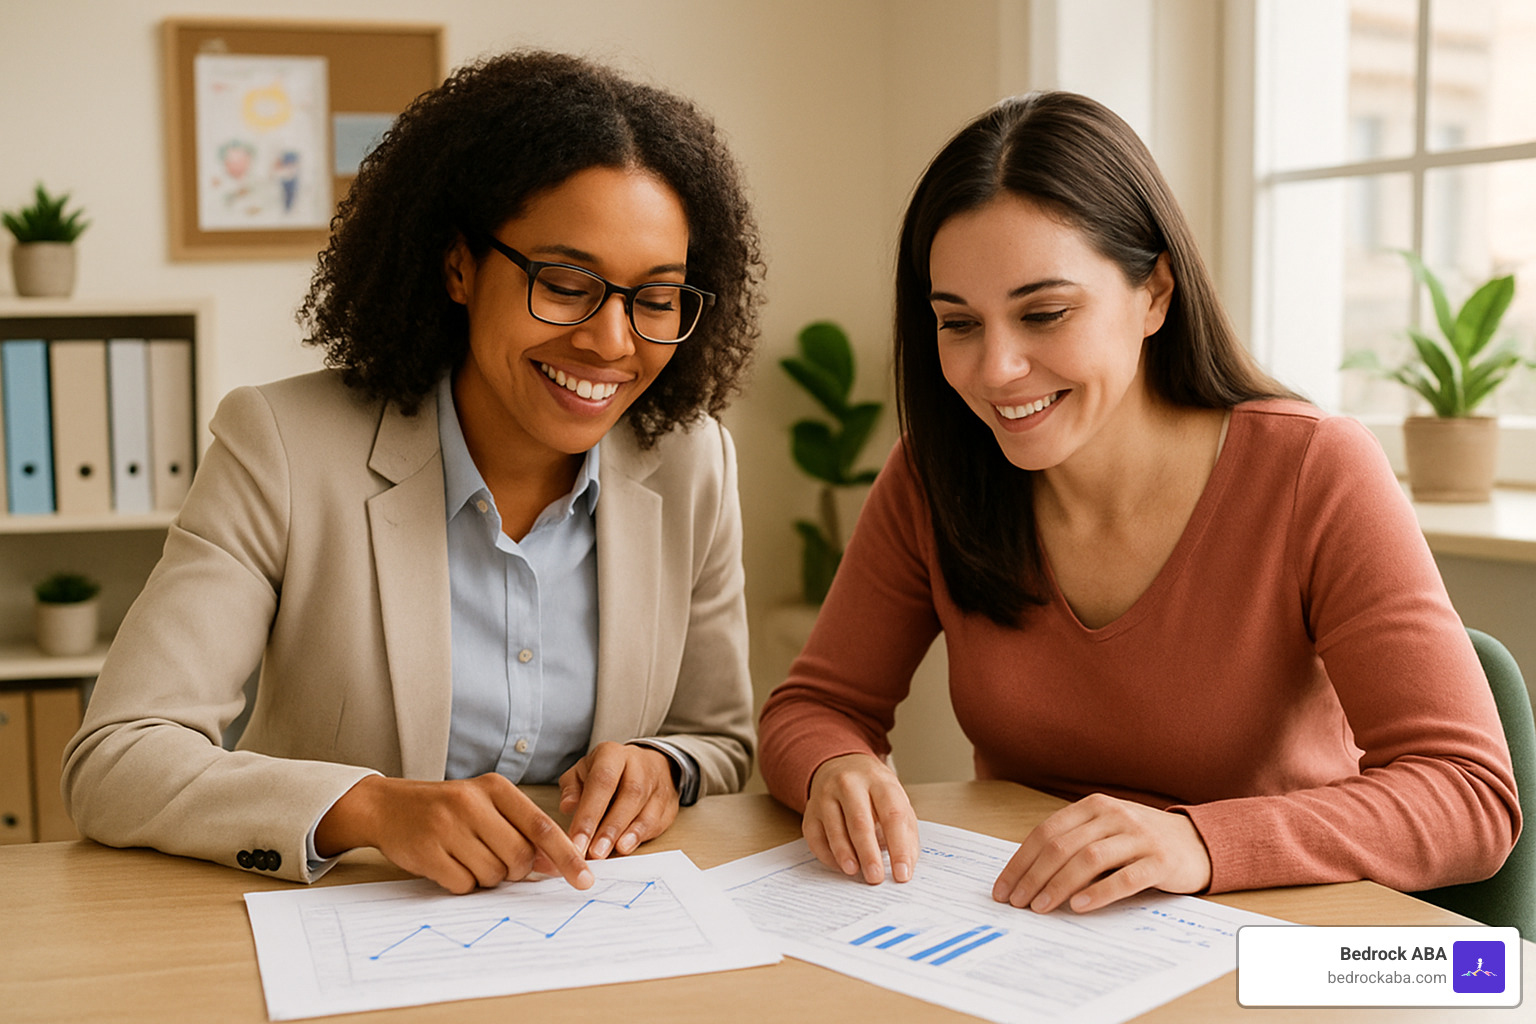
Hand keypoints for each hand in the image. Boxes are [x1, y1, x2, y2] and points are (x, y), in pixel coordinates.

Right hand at [315, 774, 592, 894]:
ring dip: (487, 876)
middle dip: (516, 870)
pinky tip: (450, 865)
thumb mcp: (486, 805)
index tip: (584, 878)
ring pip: (493, 874)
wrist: (388, 807)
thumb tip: (555, 865)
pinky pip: (464, 885)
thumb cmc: (447, 809)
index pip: (541, 826)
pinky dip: (464, 883)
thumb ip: (521, 829)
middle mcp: (472, 802)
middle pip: (519, 856)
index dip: (566, 855)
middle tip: (499, 861)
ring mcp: (447, 827)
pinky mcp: (427, 851)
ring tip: (468, 856)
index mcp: (495, 788)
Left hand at [559, 742, 679, 859]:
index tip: (577, 842)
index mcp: (612, 755)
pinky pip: (659, 821)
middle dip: (611, 827)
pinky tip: (628, 847)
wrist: (646, 764)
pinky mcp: (669, 802)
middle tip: (595, 852)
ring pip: (647, 809)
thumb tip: (568, 806)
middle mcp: (639, 765)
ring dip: (628, 834)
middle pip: (629, 795)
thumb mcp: (583, 771)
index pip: (602, 781)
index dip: (589, 813)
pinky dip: (643, 836)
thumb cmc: (607, 773)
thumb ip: (572, 787)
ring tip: (612, 853)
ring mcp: (658, 784)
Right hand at [803, 753, 918, 884]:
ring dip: (845, 854)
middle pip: (860, 821)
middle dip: (868, 853)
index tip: (902, 874)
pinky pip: (815, 837)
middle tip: (875, 878)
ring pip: (834, 828)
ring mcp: (826, 795)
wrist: (841, 766)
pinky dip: (828, 855)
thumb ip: (905, 832)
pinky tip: (840, 865)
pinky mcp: (810, 810)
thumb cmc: (874, 791)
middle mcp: (850, 784)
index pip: (892, 815)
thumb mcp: (896, 801)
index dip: (899, 847)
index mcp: (879, 781)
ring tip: (854, 872)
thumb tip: (906, 867)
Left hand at [992, 792, 1211, 913]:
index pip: (1046, 833)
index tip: (1004, 887)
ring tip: (1041, 907)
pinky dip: (1099, 892)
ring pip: (1088, 859)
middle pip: (1062, 846)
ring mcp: (1138, 836)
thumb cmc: (1140, 841)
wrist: (1197, 843)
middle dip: (1033, 877)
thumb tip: (1027, 876)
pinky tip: (1080, 906)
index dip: (1021, 861)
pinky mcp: (1160, 860)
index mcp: (1093, 806)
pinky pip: (1125, 877)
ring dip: (1058, 885)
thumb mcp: (1105, 832)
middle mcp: (1113, 815)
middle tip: (1017, 902)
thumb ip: (1073, 844)